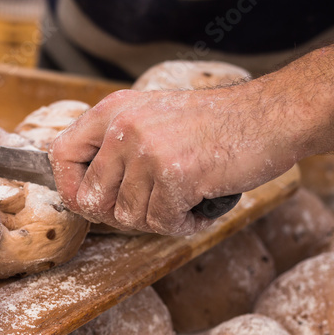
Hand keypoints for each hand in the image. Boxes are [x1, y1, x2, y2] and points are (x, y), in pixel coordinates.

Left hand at [49, 83, 298, 235]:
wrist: (272, 116)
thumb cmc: (216, 123)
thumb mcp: (153, 116)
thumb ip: (116, 144)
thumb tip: (83, 194)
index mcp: (113, 110)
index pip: (60, 155)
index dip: (71, 187)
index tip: (94, 200)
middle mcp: (123, 127)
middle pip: (91, 199)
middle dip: (120, 215)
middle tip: (152, 207)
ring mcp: (147, 150)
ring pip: (127, 216)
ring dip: (157, 219)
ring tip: (184, 201)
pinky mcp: (175, 174)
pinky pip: (161, 222)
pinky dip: (183, 223)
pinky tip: (201, 206)